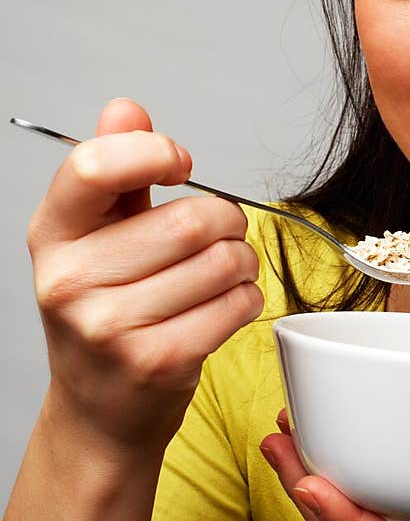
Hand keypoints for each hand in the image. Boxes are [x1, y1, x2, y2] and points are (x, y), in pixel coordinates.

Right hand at [27, 97, 264, 460]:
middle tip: (222, 232)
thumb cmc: (105, 312)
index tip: (179, 164)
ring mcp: (110, 327)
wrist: (98, 412)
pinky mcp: (157, 361)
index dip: (153, 151)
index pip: (94, 166)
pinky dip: (247, 297)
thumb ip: (115, 169)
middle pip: (188, 219)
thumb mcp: (95, 237)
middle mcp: (70, 281)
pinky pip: (236, 304)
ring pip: (221, 261)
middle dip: (226, 219)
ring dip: (243, 260)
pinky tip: (228, 303)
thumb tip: (126, 109)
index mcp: (51, 236)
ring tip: (227, 269)